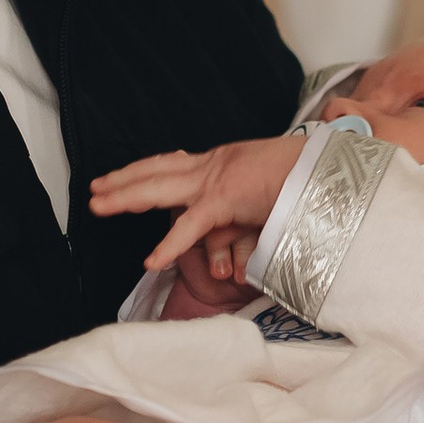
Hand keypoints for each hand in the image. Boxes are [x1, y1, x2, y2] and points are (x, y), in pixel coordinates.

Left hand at [89, 136, 304, 277]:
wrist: (328, 168)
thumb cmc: (307, 179)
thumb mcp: (267, 188)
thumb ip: (244, 202)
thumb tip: (235, 219)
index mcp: (223, 161)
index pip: (174, 162)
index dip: (145, 169)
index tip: (122, 175)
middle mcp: (215, 164)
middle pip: (157, 169)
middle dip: (123, 179)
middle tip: (95, 188)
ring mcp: (218, 179)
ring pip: (159, 188)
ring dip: (125, 198)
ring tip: (98, 206)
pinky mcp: (227, 198)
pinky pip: (190, 226)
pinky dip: (169, 245)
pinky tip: (151, 261)